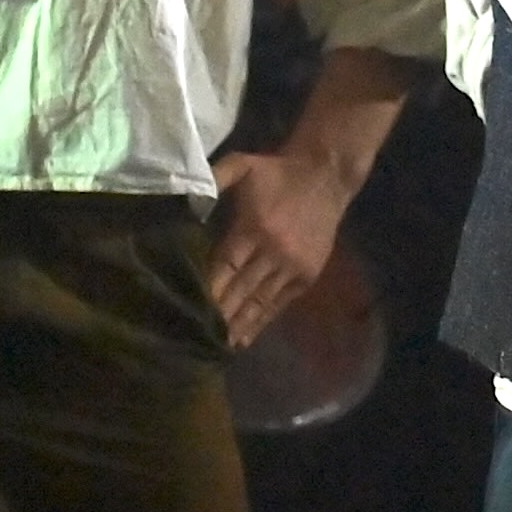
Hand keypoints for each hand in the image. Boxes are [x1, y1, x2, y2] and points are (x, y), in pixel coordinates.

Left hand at [207, 142, 355, 346]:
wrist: (326, 175)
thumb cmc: (276, 172)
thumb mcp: (242, 164)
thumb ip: (213, 178)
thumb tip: (185, 197)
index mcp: (254, 227)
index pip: (225, 266)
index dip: (208, 290)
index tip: (188, 310)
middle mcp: (274, 251)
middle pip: (240, 290)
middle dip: (219, 315)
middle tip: (196, 338)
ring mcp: (293, 266)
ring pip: (260, 301)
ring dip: (239, 324)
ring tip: (219, 347)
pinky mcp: (307, 275)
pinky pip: (280, 302)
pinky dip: (262, 320)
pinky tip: (245, 336)